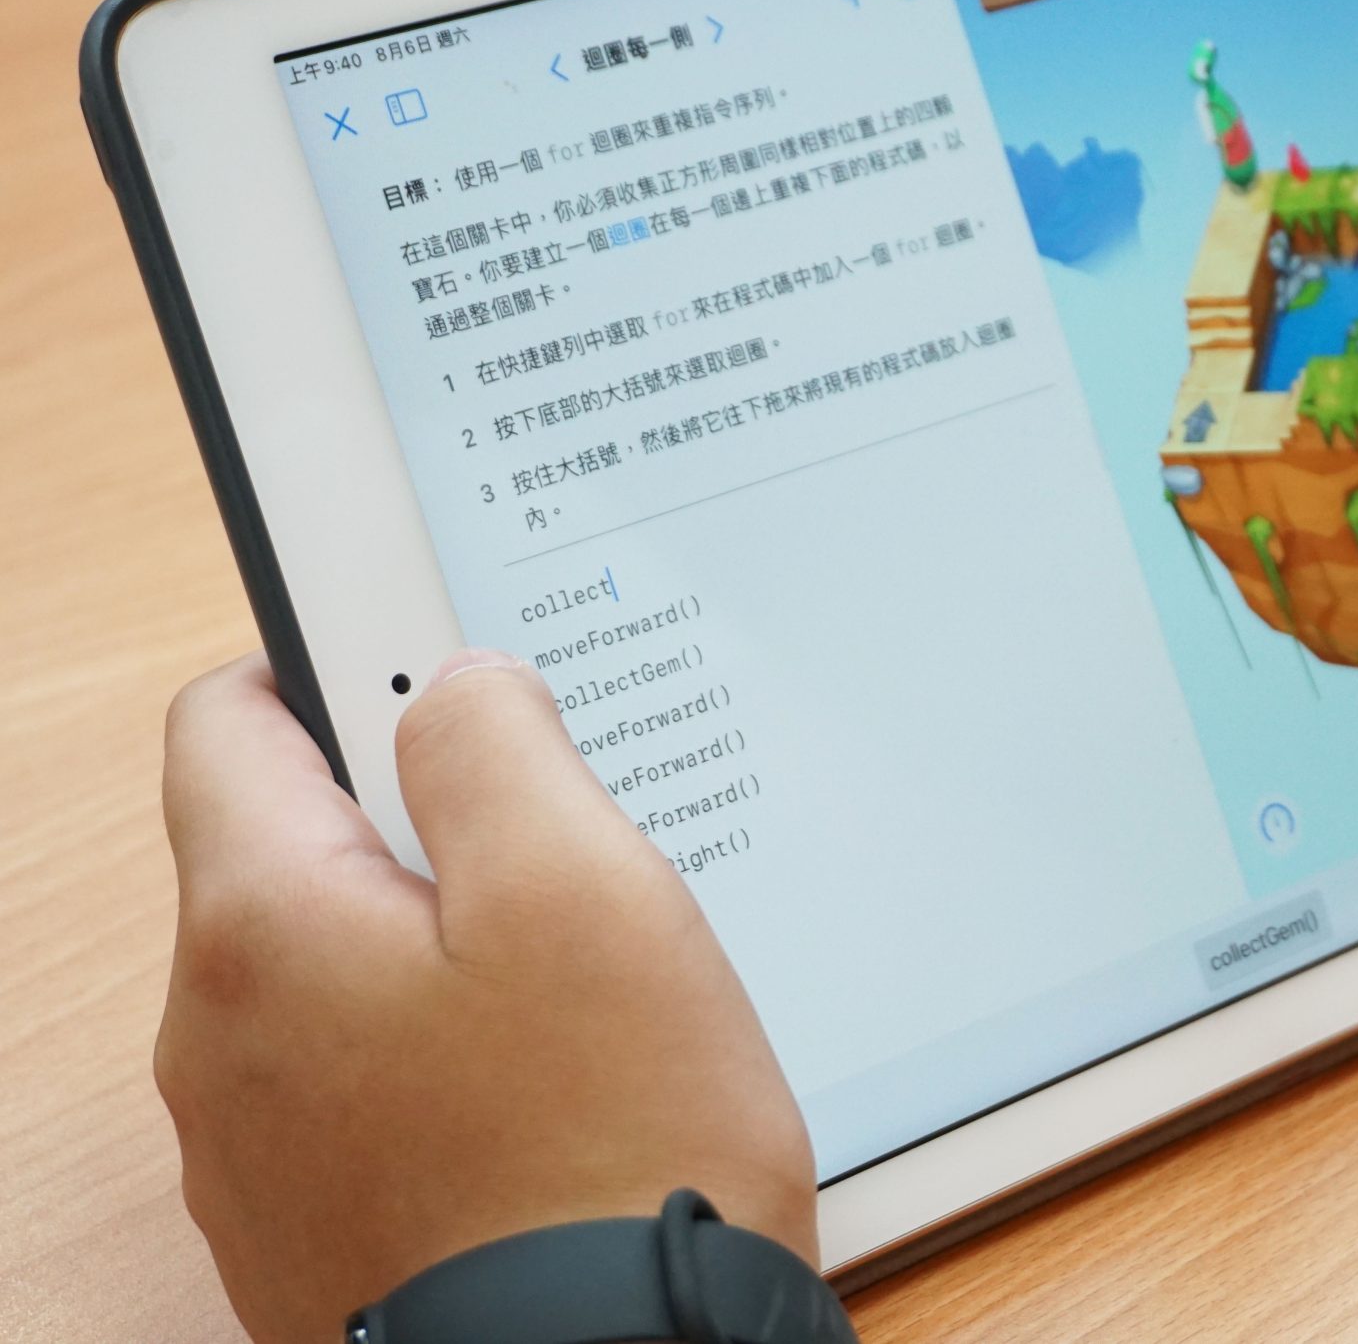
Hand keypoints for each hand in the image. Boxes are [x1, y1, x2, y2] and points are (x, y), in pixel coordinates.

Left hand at [155, 651, 816, 1343]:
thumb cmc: (607, 1152)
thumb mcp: (583, 890)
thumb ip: (499, 748)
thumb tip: (459, 691)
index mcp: (259, 930)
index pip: (225, 719)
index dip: (330, 654)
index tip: (428, 657)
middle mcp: (220, 1045)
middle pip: (292, 852)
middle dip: (419, 820)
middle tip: (566, 839)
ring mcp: (263, 1153)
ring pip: (340, 977)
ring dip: (443, 948)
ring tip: (588, 986)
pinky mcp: (324, 1231)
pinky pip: (371, 1087)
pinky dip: (451, 1057)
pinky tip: (563, 1090)